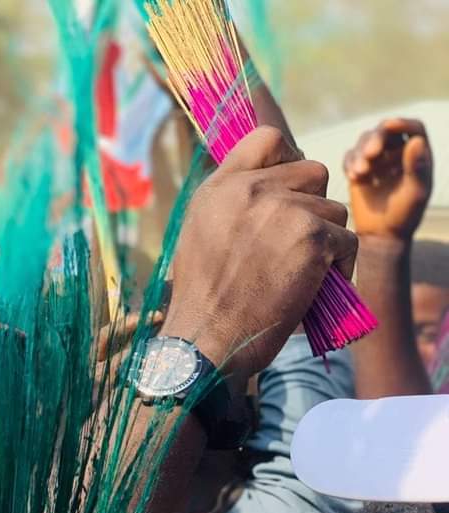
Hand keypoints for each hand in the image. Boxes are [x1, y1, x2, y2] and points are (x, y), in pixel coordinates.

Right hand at [164, 127, 356, 383]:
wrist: (206, 340)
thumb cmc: (202, 301)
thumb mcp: (199, 236)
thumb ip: (230, 204)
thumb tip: (268, 187)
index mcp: (218, 189)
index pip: (268, 138)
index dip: (287, 159)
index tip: (288, 188)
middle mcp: (249, 190)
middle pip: (313, 172)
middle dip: (313, 205)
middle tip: (299, 242)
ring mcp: (282, 210)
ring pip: (334, 209)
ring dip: (327, 240)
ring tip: (302, 273)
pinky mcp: (311, 236)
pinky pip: (347, 240)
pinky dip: (339, 267)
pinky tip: (315, 287)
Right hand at [344, 118, 432, 240]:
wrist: (382, 234)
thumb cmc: (405, 215)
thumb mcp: (416, 192)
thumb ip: (418, 167)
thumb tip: (416, 141)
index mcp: (418, 154)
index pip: (414, 128)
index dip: (402, 123)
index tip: (389, 125)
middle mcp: (398, 153)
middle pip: (385, 131)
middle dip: (376, 138)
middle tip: (370, 154)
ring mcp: (377, 161)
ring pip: (365, 141)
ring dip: (361, 153)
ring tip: (360, 173)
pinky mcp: (359, 170)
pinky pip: (350, 156)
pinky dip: (350, 163)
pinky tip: (355, 177)